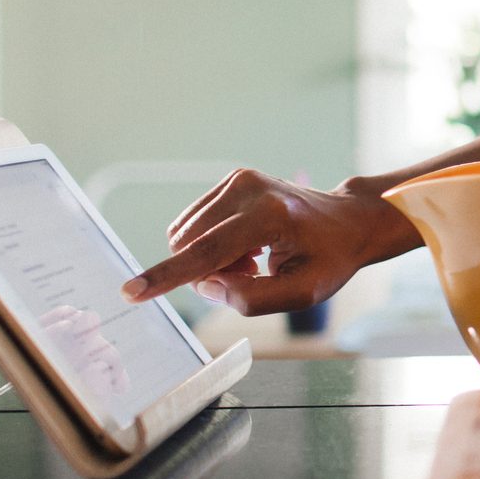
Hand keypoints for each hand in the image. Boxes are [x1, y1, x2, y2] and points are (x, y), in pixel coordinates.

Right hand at [120, 169, 411, 313]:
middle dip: (207, 272)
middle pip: (190, 246)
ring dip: (210, 259)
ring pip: (187, 235)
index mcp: (269, 216)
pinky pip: (195, 223)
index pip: (206, 252)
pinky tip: (247, 245)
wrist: (348, 221)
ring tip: (252, 259)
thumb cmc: (329, 259)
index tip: (131, 291)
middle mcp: (249, 189)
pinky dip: (212, 243)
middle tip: (250, 273)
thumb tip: (206, 285)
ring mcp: (239, 180)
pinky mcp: (233, 179)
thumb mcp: (303, 293)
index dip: (167, 277)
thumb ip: (251, 299)